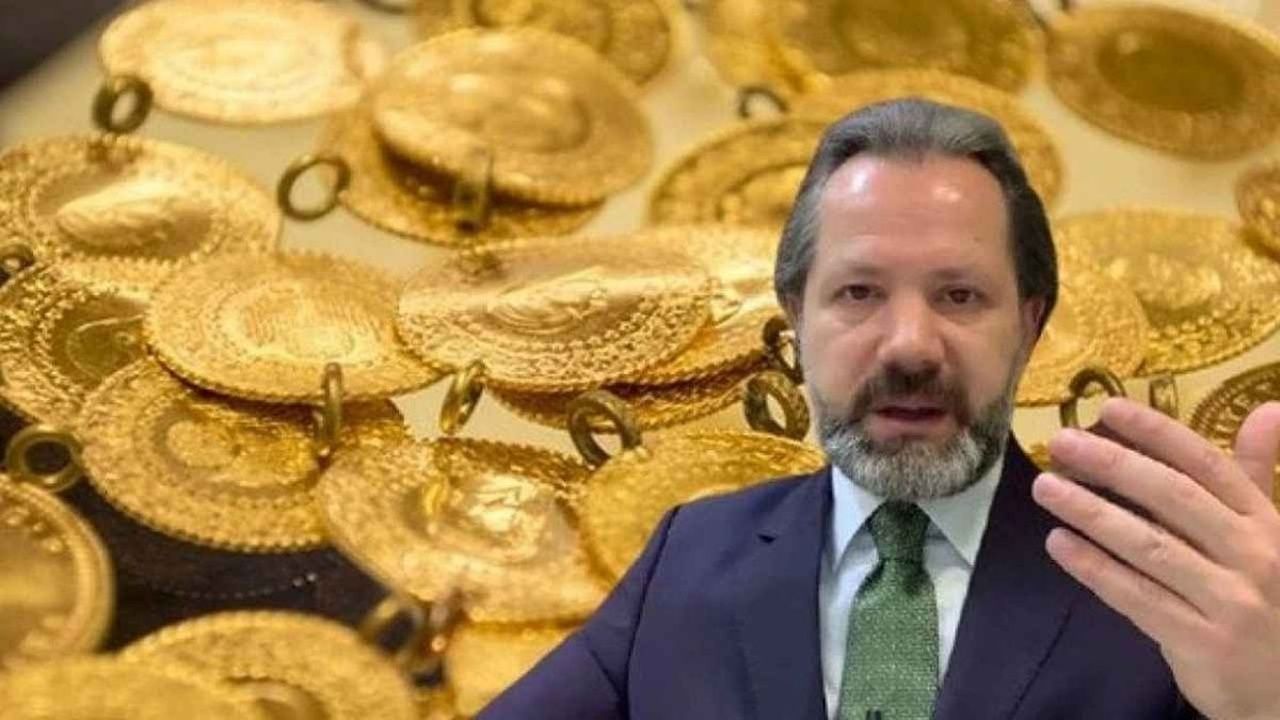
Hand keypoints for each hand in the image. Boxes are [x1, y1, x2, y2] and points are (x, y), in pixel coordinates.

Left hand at [1031, 397, 1279, 719]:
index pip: (1208, 466)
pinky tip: (1058, 543)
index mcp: (1268, 522)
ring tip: (1045, 487)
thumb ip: (1256, 476)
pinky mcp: (1201, 641)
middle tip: (1061, 442)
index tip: (1108, 408)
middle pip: (1172, 497)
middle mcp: (1253, 555)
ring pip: (1147, 545)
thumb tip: (1268, 409)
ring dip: (1090, 512)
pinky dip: (1094, 568)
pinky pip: (1137, 596)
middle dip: (1113, 464)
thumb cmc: (1272, 599)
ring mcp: (1229, 601)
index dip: (1157, 433)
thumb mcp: (1274, 535)